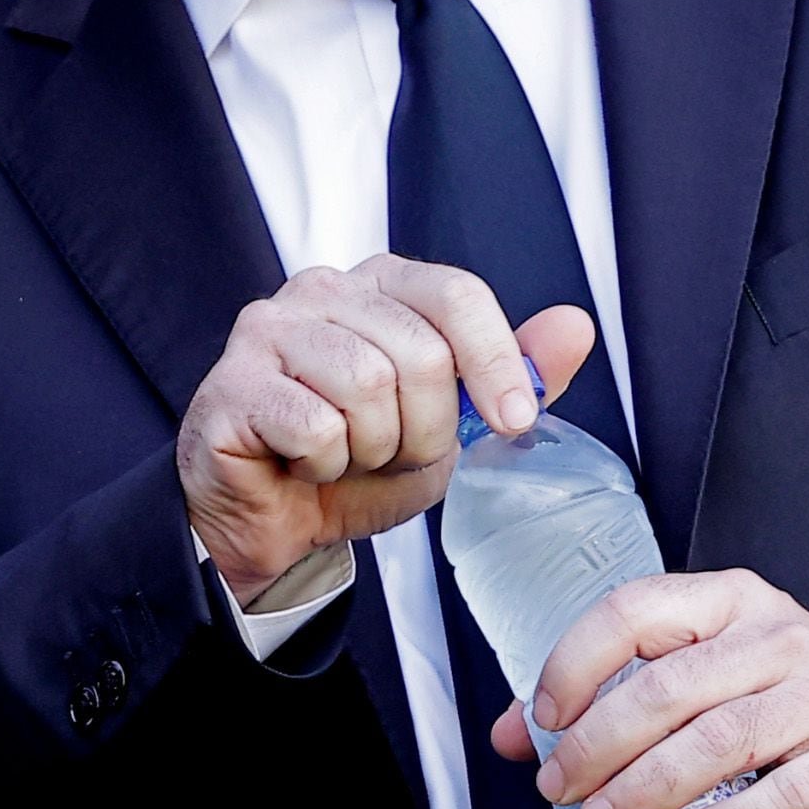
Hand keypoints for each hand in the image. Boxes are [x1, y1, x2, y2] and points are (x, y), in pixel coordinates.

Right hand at [180, 261, 596, 605]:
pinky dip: (325, 466)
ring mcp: (268, 329)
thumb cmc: (360, 464)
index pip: (456, 295)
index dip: (496, 362)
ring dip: (374, 449)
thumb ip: (513, 376)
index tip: (513, 422)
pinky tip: (304, 464)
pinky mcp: (232, 383)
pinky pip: (315, 426)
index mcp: (381, 283)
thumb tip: (576, 325)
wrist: (279, 524)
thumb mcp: (454, 425)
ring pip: (367, 385)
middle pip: (419, 353)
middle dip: (426, 430)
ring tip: (350, 457)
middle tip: (395, 455)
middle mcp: (321, 289)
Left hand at [492, 569, 808, 808]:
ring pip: (720, 738)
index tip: (543, 719)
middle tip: (559, 788)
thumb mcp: (704, 681)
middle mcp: (778, 637)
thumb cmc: (780, 709)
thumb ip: (615, 696)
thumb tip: (514, 736)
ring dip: (649, 787)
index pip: (635, 610)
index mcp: (728, 602)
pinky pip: (785, 795)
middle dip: (599, 741)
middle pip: (669, 685)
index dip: (576, 662)